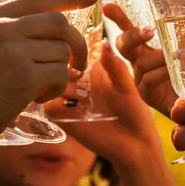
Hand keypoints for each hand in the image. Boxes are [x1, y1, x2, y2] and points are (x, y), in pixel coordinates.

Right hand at [0, 0, 94, 162]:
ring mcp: (13, 50)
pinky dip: (56, 89)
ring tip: (42, 88)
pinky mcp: (24, 76)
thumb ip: (4, 33)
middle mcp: (1, 28)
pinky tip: (39, 98)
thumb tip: (45, 29)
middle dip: (77, 43)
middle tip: (79, 62)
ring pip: (62, 52)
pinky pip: (60, 75)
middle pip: (58, 23)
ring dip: (61, 73)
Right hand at [47, 39, 161, 166]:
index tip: (84, 59)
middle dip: (66, 69)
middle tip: (82, 78)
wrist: (134, 143)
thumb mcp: (127, 85)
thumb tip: (104, 42)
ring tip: (86, 98)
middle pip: (57, 66)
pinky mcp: (65, 119)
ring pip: (50, 85)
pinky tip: (78, 109)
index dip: (73, 52)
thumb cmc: (135, 112)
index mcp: (93, 70)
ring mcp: (70, 101)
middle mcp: (79, 83)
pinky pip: (50, 106)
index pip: (73, 53)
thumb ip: (115, 65)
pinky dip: (60, 105)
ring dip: (65, 88)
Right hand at [103, 2, 184, 117]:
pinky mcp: (146, 94)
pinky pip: (148, 79)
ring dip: (159, 56)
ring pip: (140, 61)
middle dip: (133, 35)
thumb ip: (182, 11)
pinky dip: (161, 72)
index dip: (117, 16)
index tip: (106, 4)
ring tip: (177, 55)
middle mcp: (139, 60)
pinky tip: (174, 70)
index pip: (127, 27)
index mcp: (146, 45)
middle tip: (149, 30)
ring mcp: (141, 78)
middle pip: (123, 44)